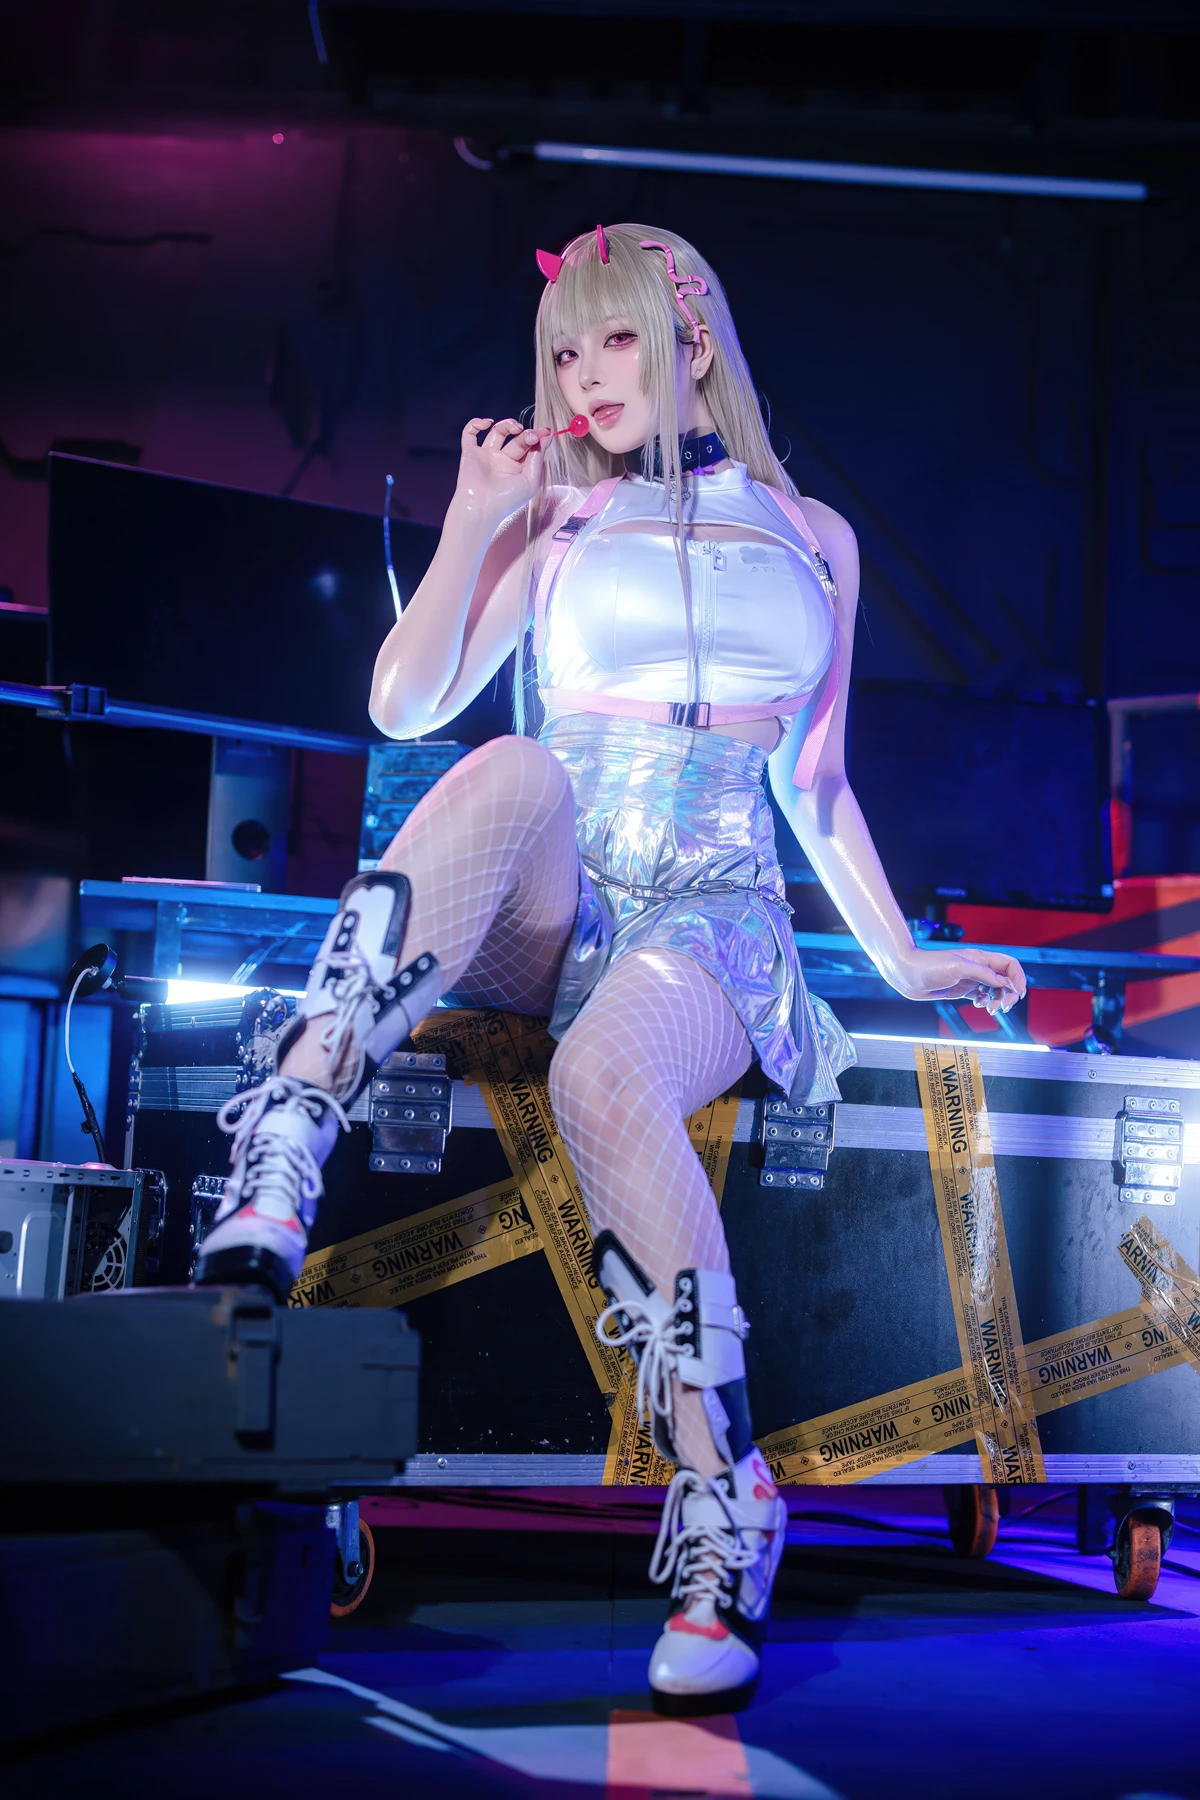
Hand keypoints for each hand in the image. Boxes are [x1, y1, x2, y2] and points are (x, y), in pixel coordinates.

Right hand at [454, 416, 549, 525]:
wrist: (481, 507)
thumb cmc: (507, 500)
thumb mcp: (531, 480)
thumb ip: (538, 457)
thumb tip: (547, 435)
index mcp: (519, 469)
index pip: (530, 447)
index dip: (537, 437)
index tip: (545, 431)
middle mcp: (503, 462)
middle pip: (517, 439)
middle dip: (525, 434)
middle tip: (531, 435)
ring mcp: (487, 456)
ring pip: (497, 432)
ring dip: (507, 424)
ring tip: (515, 427)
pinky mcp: (470, 453)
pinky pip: (470, 433)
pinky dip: (476, 423)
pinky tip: (487, 423)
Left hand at [890, 945, 1027, 1014]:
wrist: (907, 975)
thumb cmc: (930, 966)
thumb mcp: (960, 968)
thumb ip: (984, 974)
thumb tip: (1005, 983)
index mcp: (980, 958)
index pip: (1009, 965)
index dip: (1018, 978)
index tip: (1018, 993)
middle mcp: (978, 968)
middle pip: (1005, 979)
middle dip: (1009, 993)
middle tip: (1005, 1006)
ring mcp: (970, 979)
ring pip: (995, 990)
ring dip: (998, 1000)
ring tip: (992, 1009)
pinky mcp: (961, 990)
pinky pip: (982, 996)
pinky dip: (985, 1002)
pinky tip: (980, 1005)